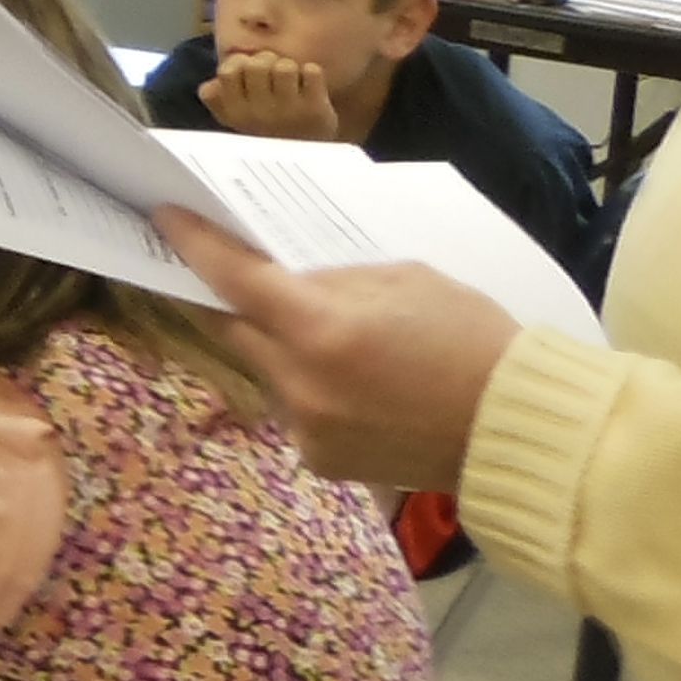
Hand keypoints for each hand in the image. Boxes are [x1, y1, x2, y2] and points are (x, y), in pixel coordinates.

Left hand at [154, 209, 522, 494]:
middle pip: (233, 329)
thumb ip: (336, 281)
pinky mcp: (319, 460)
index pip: (233, 279)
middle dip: (231, 300)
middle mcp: (298, 382)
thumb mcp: (405, 281)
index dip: (195, 245)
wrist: (516, 428)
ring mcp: (304, 427)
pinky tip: (350, 384)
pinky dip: (307, 389)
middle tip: (228, 274)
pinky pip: (293, 410)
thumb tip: (290, 280)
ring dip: (278, 348)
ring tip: (323, 335)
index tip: (165, 219)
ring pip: (265, 372)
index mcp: (318, 327)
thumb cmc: (472, 339)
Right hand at [203, 53, 342, 140]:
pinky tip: (308, 86)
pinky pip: (310, 71)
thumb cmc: (267, 129)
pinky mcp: (315, 110)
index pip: (227, 71)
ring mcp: (288, 113)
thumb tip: (211, 85)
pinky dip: (311, 73)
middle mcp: (258, 116)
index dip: (239, 63)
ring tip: (290, 82)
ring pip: (284, 66)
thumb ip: (219, 98)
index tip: (248, 74)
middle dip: (266, 61)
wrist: (307, 161)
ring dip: (289, 68)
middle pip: (256, 64)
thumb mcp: (236, 119)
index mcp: (234, 115)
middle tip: (272, 75)